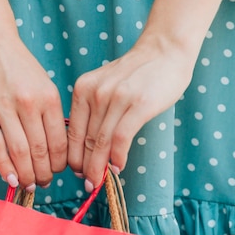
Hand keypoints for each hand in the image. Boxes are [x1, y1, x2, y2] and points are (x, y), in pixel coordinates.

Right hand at [0, 0, 66, 188]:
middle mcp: (28, 102)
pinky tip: (10, 178)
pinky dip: (4, 166)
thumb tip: (54, 148)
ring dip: (26, 173)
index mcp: (48, 96)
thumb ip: (49, 112)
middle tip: (43, 183)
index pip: (59, 141)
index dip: (60, 163)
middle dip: (44, 173)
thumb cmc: (17, 64)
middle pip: (41, 150)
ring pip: (19, 151)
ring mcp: (3, 107)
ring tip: (28, 184)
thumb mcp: (42, 83)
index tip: (58, 172)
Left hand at [67, 44, 193, 190]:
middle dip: (85, 166)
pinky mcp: (138, 104)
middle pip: (84, 140)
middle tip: (87, 183)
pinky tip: (119, 166)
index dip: (72, 156)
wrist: (163, 51)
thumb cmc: (134, 74)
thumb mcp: (104, 87)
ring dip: (100, 166)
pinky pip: (121, 137)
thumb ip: (94, 112)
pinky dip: (118, 156)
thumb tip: (87, 148)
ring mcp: (116, 98)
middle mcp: (95, 93)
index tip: (76, 172)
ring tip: (100, 181)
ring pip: (100, 142)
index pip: (72, 131)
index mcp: (82, 90)